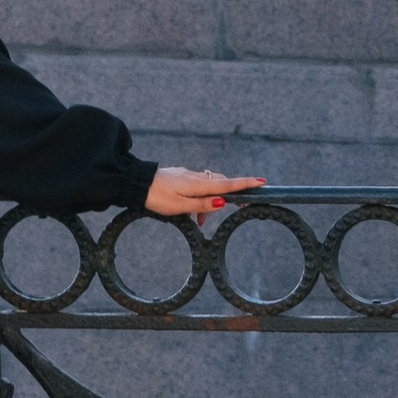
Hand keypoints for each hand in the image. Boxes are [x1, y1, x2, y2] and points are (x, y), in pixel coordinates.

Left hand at [143, 167, 262, 219]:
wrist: (135, 183)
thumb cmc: (156, 197)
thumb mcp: (179, 206)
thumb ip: (202, 205)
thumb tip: (222, 202)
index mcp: (197, 185)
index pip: (226, 184)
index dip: (244, 184)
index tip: (262, 181)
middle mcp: (194, 177)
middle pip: (219, 184)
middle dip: (229, 195)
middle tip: (234, 208)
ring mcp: (186, 175)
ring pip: (207, 187)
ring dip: (209, 202)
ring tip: (200, 221)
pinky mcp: (179, 177)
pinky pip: (196, 187)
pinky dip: (199, 199)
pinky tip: (190, 212)